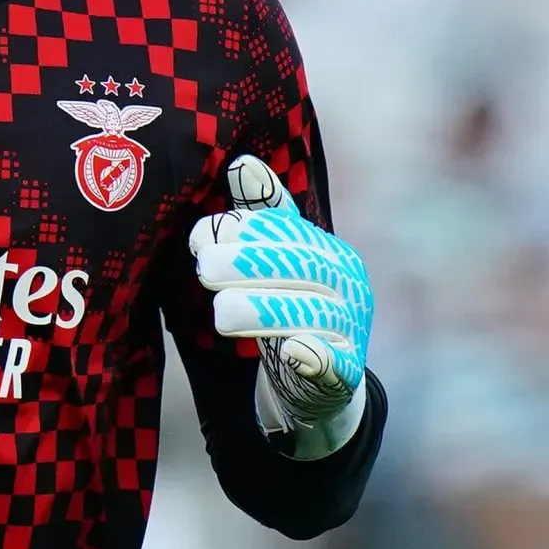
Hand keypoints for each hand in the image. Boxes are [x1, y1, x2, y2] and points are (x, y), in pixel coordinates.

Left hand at [188, 154, 374, 429]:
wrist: (318, 384)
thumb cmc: (288, 307)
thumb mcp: (277, 262)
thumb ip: (262, 218)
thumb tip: (242, 164)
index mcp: (328, 252)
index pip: (289, 233)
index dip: (244, 232)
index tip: (197, 239)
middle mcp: (347, 285)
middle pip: (301, 268)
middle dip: (249, 266)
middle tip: (203, 270)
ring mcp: (350, 329)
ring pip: (313, 314)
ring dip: (266, 310)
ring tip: (222, 313)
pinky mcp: (345, 375)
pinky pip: (336, 364)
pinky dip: (316, 357)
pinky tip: (293, 351)